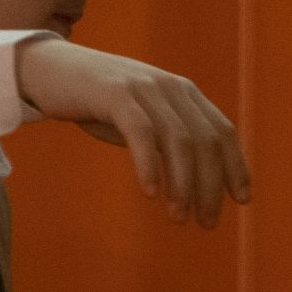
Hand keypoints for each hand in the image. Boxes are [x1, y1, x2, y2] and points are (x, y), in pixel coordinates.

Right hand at [17, 40, 249, 226]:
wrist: (50, 69)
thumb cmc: (98, 103)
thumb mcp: (143, 119)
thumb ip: (168, 141)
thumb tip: (194, 183)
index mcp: (183, 92)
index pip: (223, 131)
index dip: (235, 166)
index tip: (241, 199)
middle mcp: (170, 87)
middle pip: (205, 141)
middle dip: (210, 186)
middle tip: (206, 222)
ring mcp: (144, 88)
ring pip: (178, 141)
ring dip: (183, 184)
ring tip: (179, 217)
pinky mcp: (115, 93)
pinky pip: (141, 132)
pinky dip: (150, 164)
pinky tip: (151, 192)